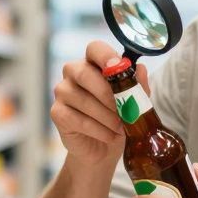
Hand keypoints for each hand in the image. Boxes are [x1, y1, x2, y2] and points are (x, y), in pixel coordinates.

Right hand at [49, 40, 150, 167]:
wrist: (103, 149)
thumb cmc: (117, 120)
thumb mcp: (134, 104)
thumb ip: (138, 86)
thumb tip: (140, 69)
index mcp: (94, 63)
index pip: (95, 48)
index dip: (106, 56)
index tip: (119, 67)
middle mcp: (73, 72)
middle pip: (84, 73)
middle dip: (108, 93)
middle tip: (125, 110)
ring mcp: (62, 91)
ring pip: (83, 100)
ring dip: (107, 117)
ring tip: (121, 128)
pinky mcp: (57, 113)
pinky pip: (78, 119)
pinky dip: (98, 130)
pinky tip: (110, 136)